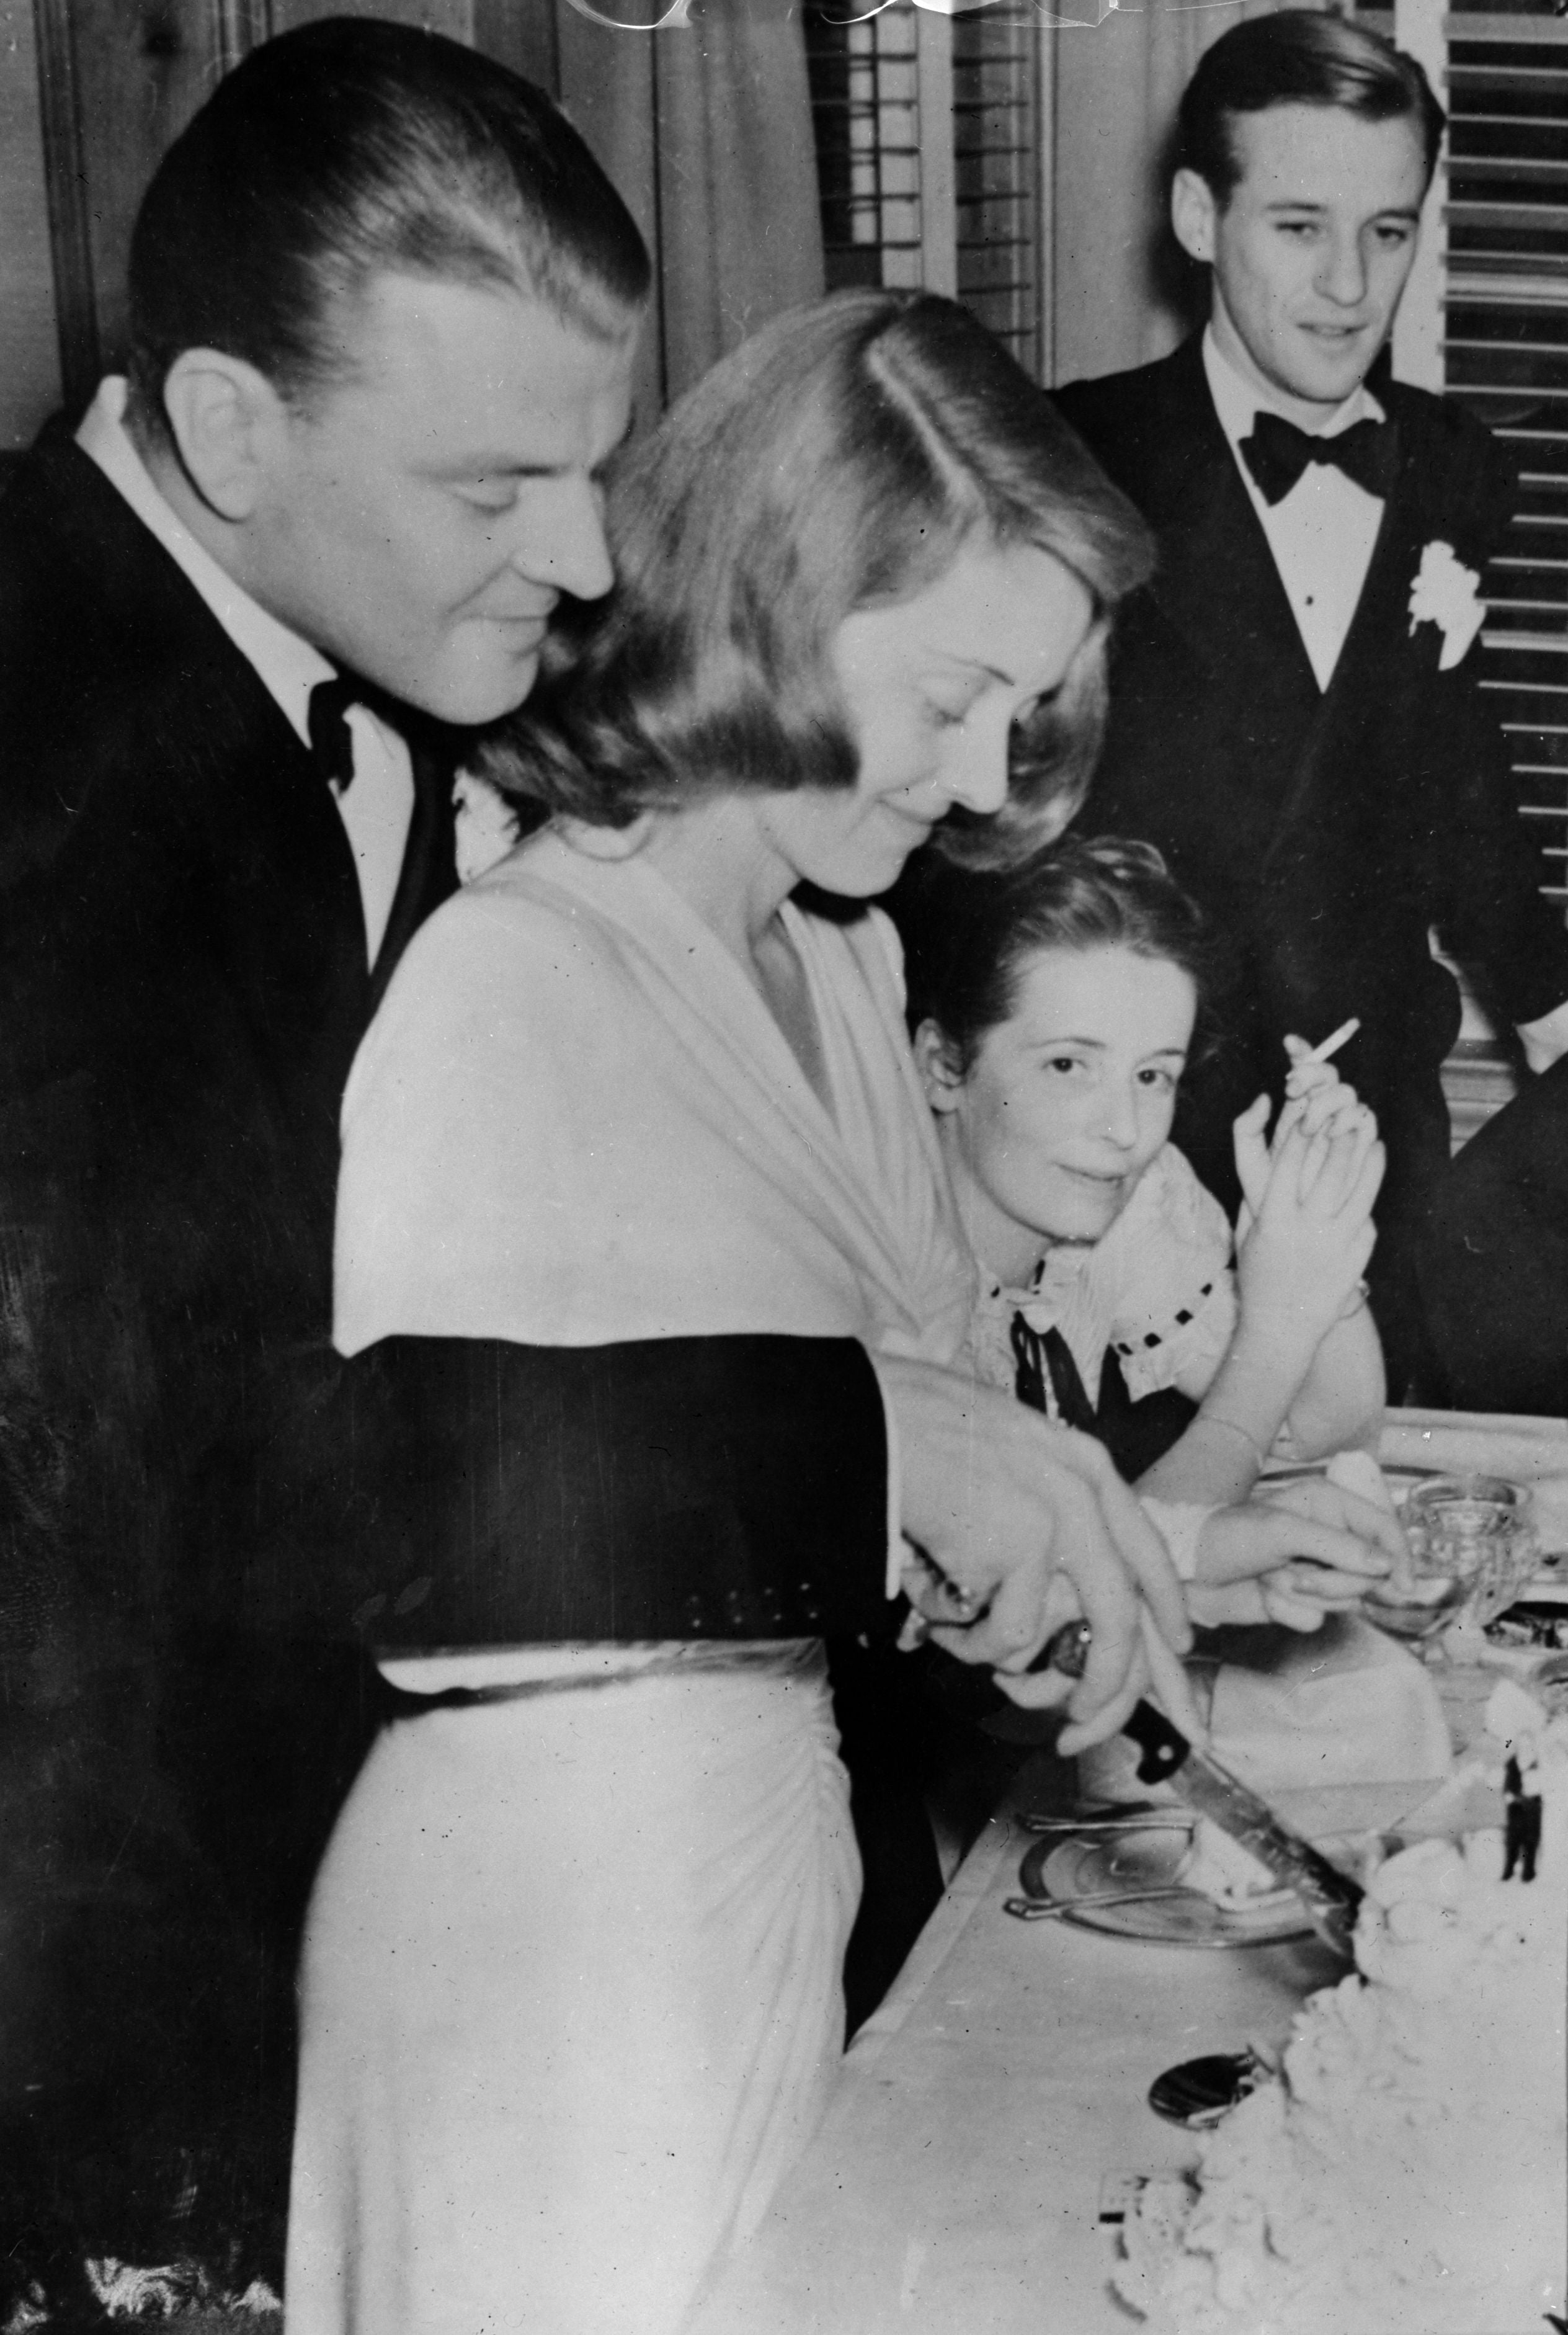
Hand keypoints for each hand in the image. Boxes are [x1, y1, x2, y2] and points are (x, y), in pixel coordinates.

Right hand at [879, 1358, 1192, 1753]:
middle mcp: (1083, 1489)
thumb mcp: (999, 1450)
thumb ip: (1036, 1496)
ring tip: (949, 1629)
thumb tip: (1046, 1572)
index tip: (1177, 1647)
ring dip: (999, 1658)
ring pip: (1062, 1641)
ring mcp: (1055, 1518)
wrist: (864, 1417)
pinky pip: (1001, 1638)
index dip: (1164, 1605)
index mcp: (1083, 1461)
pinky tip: (927, 1605)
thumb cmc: (909, 1429)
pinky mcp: (1020, 1548)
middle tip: (1083, 1724)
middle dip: (1108, 1686)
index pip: (1146, 1547)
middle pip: (1122, 1614)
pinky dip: (960, 1639)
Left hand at [1185, 1486, 1393, 1630]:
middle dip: (1333, 1581)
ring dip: (1305, 1595)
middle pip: (1369, 1573)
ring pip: (1344, 1601)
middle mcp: (1328, 1538)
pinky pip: (1314, 1619)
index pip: (1384, 1528)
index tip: (1402, 1586)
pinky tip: (1263, 1596)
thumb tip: (1386, 1565)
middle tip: (1295, 1574)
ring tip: (1271, 1578)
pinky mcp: (1297, 1602)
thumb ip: (1337, 1547)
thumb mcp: (1283, 1531)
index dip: (1399, 1556)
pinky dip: (1288, 1610)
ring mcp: (1314, 1572)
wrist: (1184, 1571)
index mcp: (1329, 1505)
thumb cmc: (1228, 1534)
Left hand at [1233, 1043, 1373, 1223]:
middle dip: (1313, 1073)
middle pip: (1328, 1075)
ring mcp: (1345, 1127)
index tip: (1289, 1042)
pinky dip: (1352, 1117)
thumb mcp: (1249, 1164)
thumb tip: (1265, 1097)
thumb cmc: (1270, 1197)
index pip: (1304, 1069)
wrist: (1298, 1230)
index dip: (1302, 1050)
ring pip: (1347, 1094)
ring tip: (1308, 1122)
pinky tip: (1334, 1128)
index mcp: (1295, 1110)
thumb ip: (1246, 1129)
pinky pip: (1365, 1120)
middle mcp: (1322, 1113)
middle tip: (1292, 1087)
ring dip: (1329, 1097)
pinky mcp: (1363, 1146)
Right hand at [1234, 1110, 1383, 1342]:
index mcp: (1274, 1221)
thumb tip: (1272, 1154)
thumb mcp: (1247, 1233)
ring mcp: (1337, 1244)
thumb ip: (1258, 1195)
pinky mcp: (1357, 1256)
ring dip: (1367, 1158)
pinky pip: (1367, 1216)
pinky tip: (1373, 1173)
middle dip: (1340, 1136)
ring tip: (1372, 1136)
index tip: (1309, 1111)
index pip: (1288, 1165)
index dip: (1300, 1134)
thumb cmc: (1259, 1276)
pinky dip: (1370, 1191)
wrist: (1283, 1327)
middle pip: (1329, 1170)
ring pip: (1359, 1190)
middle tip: (1348, 1114)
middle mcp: (1308, 1230)